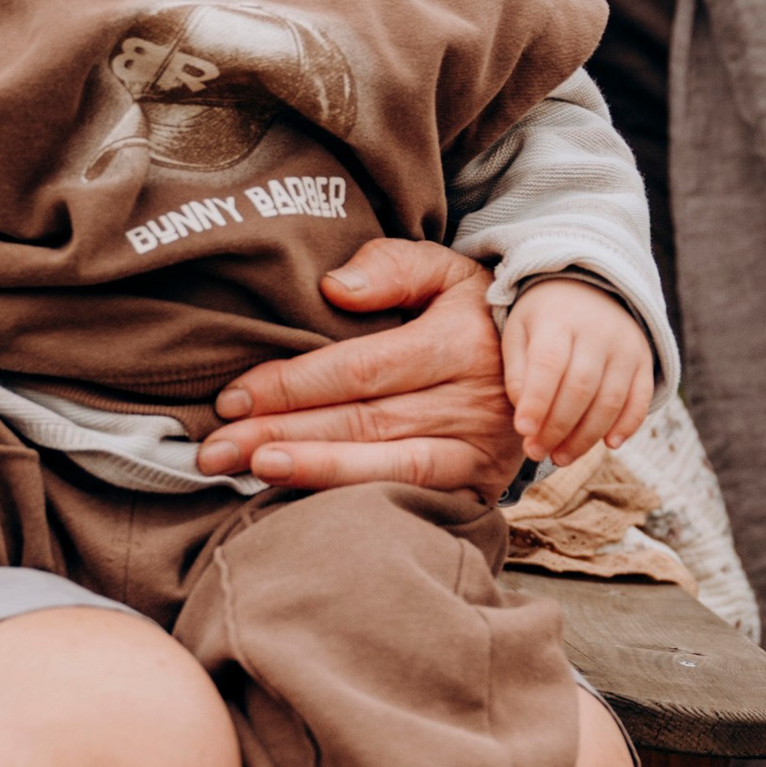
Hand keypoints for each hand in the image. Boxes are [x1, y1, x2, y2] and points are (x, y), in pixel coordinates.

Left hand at [202, 239, 520, 493]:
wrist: (551, 362)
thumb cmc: (473, 312)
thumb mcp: (445, 271)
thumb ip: (391, 267)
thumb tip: (334, 289)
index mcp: (456, 340)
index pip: (359, 369)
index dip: (293, 384)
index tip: (233, 396)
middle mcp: (471, 398)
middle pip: (360, 420)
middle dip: (280, 434)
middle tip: (214, 449)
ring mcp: (477, 447)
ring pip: (384, 465)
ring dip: (313, 470)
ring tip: (252, 472)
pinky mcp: (478, 483)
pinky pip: (411, 493)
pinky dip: (355, 497)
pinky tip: (303, 499)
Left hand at [502, 279, 655, 464]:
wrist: (589, 288)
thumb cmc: (544, 320)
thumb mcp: (519, 333)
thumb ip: (516, 373)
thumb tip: (526, 420)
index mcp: (558, 319)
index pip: (549, 364)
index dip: (537, 401)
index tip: (523, 431)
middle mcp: (597, 331)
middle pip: (580, 388)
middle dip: (557, 427)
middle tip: (536, 452)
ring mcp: (625, 346)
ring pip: (610, 400)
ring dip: (586, 437)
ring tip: (561, 457)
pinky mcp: (643, 361)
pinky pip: (641, 398)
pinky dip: (629, 424)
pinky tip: (610, 445)